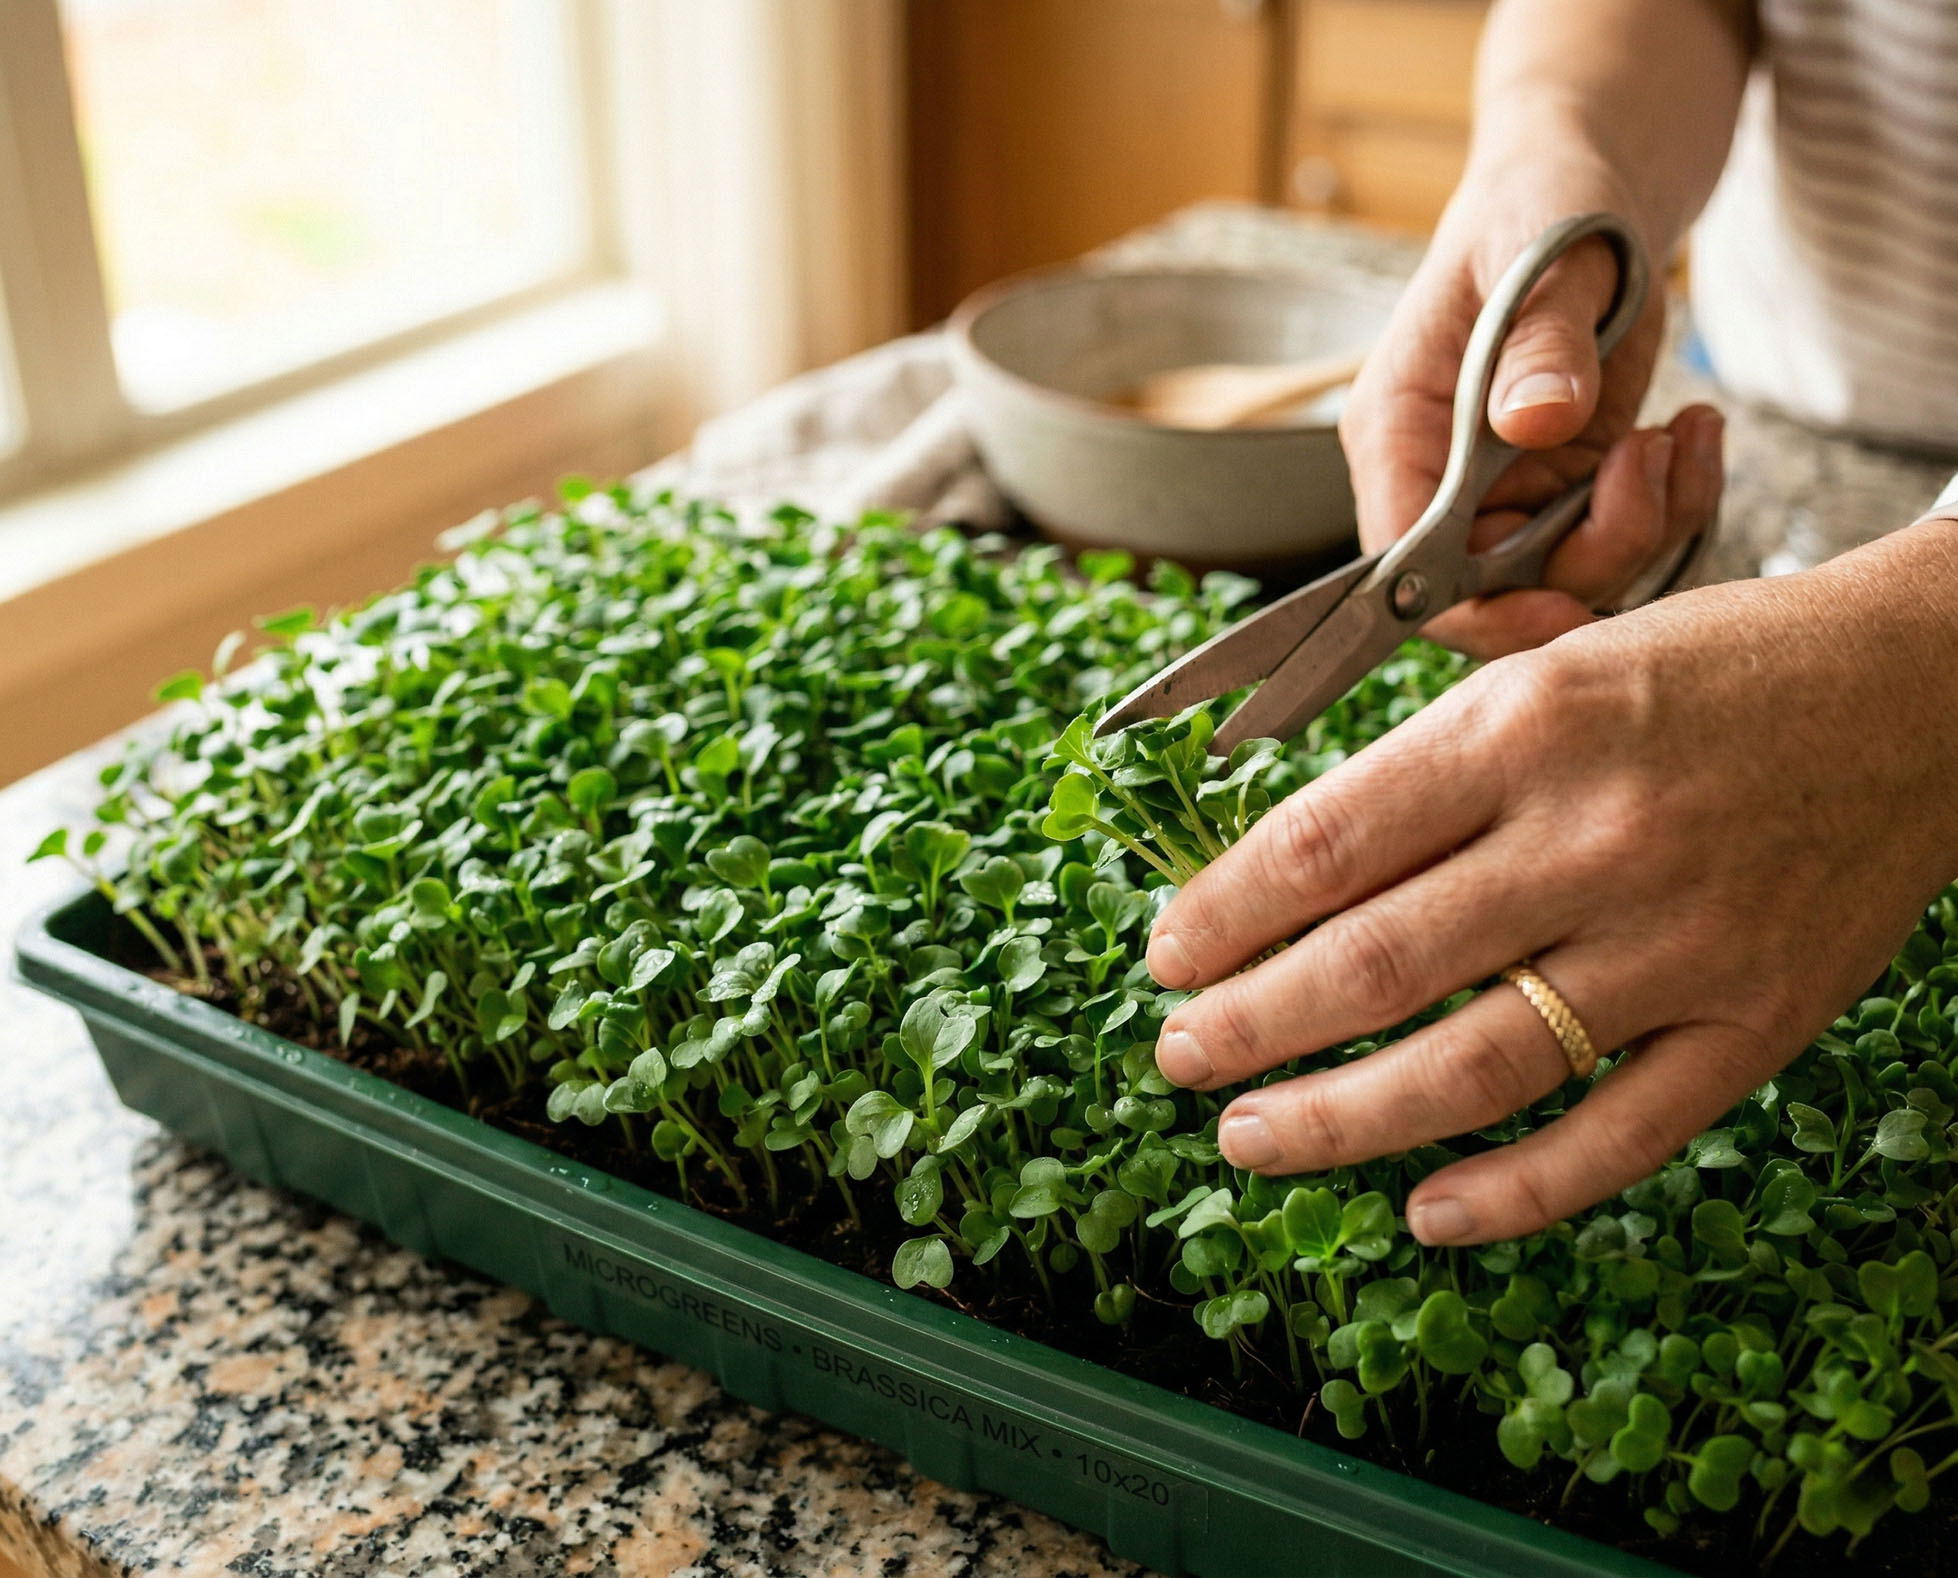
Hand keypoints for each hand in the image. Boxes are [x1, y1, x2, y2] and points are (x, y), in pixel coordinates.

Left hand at [1144, 520, 1957, 1243]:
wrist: (1920, 691)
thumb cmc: (1710, 671)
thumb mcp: (1549, 675)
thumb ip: (1428, 773)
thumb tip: (1284, 880)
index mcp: (1528, 728)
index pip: (1326, 841)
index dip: (1223, 913)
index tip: (1166, 956)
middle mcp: (1596, 837)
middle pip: (1374, 965)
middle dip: (1246, 1026)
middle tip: (1175, 1057)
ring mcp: (1682, 942)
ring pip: (1476, 1066)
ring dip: (1340, 1120)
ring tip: (1249, 1139)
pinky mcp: (1756, 1022)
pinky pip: (1619, 1136)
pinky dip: (1514, 1193)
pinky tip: (1425, 1215)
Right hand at [1340, 162, 1724, 657]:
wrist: (1589, 188)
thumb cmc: (1540, 205)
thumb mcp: (1540, 259)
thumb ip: (1538, 344)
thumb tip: (1535, 422)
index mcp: (1396, 434)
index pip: (1405, 570)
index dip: (1479, 611)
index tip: (1567, 607)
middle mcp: (1440, 482)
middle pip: (1499, 592)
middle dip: (1594, 550)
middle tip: (1654, 462)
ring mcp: (1506, 491)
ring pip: (1572, 575)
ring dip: (1649, 520)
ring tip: (1682, 433)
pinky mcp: (1567, 488)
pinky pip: (1622, 539)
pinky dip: (1676, 501)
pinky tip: (1691, 431)